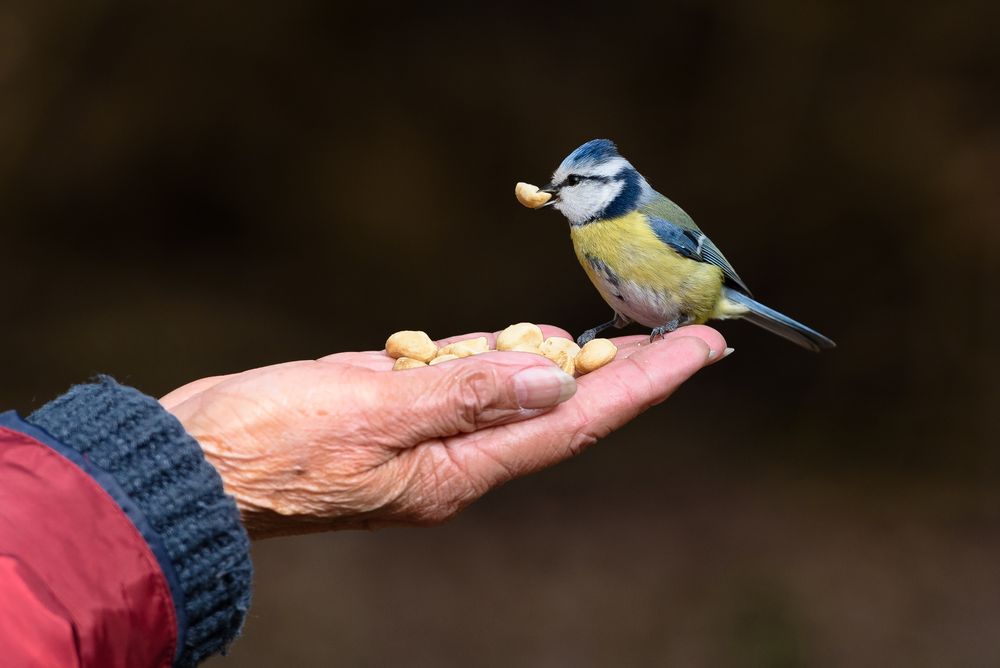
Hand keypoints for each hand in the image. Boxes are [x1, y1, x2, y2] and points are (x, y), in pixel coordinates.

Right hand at [160, 325, 726, 538]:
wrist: (197, 464)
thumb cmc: (271, 445)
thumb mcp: (370, 414)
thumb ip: (464, 394)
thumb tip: (550, 375)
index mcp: (459, 468)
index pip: (575, 420)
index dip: (645, 383)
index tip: (702, 349)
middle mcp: (455, 457)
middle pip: (558, 408)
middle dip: (624, 370)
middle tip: (681, 331)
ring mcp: (424, 436)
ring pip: (512, 392)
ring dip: (566, 362)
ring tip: (622, 333)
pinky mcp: (393, 412)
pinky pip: (463, 381)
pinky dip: (495, 354)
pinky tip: (518, 337)